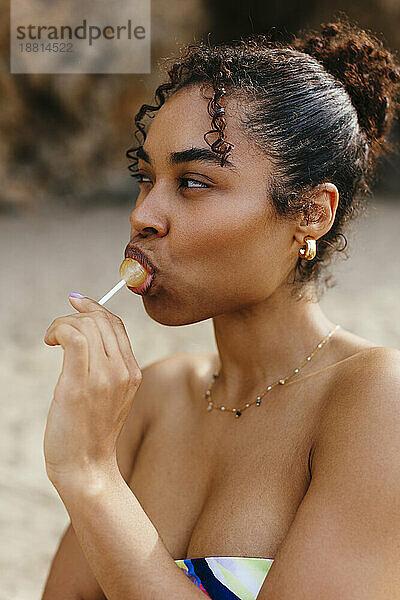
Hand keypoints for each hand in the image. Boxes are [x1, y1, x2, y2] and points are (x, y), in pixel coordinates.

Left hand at [43, 296, 141, 486]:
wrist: (87, 469)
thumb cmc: (90, 433)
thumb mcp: (108, 396)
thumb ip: (105, 368)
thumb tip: (83, 336)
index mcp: (132, 372)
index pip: (117, 325)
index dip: (95, 307)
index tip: (76, 302)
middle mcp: (123, 372)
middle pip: (103, 320)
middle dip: (76, 313)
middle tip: (57, 329)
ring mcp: (104, 378)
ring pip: (89, 325)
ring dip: (63, 323)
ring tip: (52, 339)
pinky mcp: (80, 386)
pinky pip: (75, 339)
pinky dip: (59, 330)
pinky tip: (50, 341)